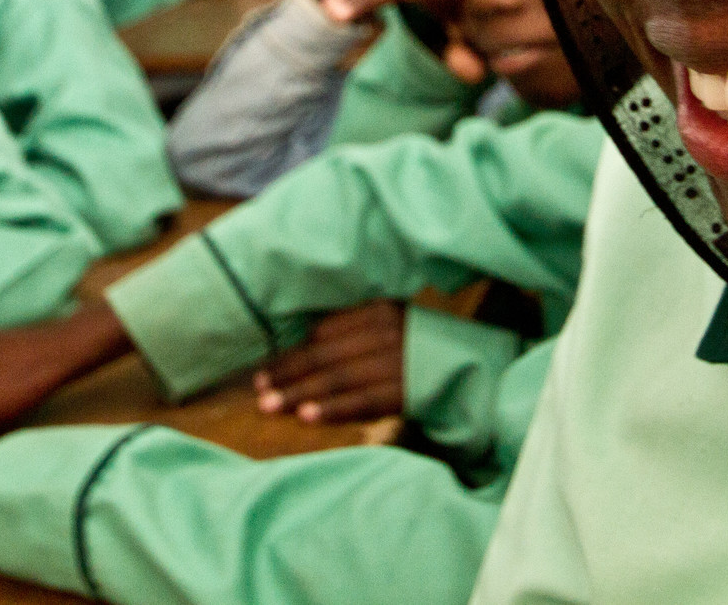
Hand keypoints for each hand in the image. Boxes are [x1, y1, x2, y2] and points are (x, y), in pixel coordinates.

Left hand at [253, 300, 405, 423]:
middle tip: (257, 390)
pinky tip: (308, 416)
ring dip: (301, 393)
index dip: (291, 352)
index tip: (265, 370)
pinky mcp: (405, 391)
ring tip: (270, 406)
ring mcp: (396, 362)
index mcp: (377, 311)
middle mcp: (385, 333)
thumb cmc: (416, 346)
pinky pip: (363, 402)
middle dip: (287, 373)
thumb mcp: (387, 325)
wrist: (469, 368)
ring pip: (338, 379)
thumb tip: (301, 347)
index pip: (324, 332)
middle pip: (325, 355)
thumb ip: (351, 332)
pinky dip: (334, 409)